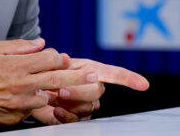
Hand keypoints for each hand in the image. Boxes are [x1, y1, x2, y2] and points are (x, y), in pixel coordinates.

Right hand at [0, 39, 97, 127]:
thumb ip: (20, 46)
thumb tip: (40, 43)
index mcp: (17, 65)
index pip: (50, 58)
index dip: (58, 57)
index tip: (61, 58)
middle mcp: (22, 84)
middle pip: (58, 78)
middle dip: (78, 76)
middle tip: (93, 77)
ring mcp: (20, 103)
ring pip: (48, 97)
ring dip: (54, 92)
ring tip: (64, 91)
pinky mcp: (17, 117)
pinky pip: (34, 110)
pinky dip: (36, 105)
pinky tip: (33, 101)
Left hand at [31, 58, 148, 124]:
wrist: (36, 89)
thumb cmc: (47, 72)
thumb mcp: (51, 61)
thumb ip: (56, 58)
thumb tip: (62, 58)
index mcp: (92, 70)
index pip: (114, 73)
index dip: (129, 78)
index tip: (143, 85)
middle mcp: (93, 87)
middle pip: (97, 91)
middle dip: (79, 91)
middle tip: (62, 90)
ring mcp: (87, 104)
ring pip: (87, 107)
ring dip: (68, 103)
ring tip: (54, 96)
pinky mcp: (77, 118)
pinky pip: (77, 121)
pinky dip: (65, 116)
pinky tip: (56, 110)